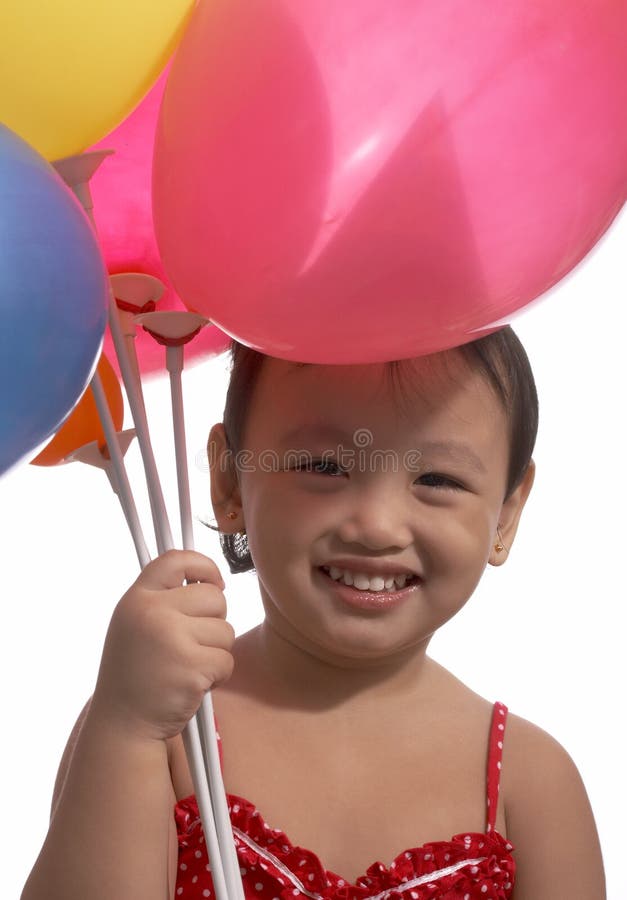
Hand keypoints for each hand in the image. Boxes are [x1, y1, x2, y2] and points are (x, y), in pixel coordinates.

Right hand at [90, 550, 233, 741]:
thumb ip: (163, 599)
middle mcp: (152, 612)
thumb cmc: (136, 673)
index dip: (204, 566)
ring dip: (215, 651)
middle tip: (194, 644)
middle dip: (215, 620)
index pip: (176, 559)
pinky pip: (227, 660)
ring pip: (225, 630)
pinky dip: (218, 675)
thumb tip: (210, 581)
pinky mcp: (191, 667)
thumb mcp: (135, 625)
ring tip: (187, 667)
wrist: (123, 724)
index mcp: (137, 598)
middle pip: (214, 596)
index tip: (215, 582)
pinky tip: (193, 684)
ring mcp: (172, 639)